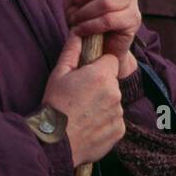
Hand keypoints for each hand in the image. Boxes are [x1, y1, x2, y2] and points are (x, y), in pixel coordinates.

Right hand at [42, 34, 123, 165]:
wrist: (56, 142)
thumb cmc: (55, 104)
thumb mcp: (59, 73)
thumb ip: (71, 50)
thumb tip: (78, 33)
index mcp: (102, 75)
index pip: (110, 60)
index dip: (98, 66)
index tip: (86, 75)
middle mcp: (115, 93)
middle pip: (112, 82)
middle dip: (101, 85)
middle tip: (81, 96)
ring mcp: (118, 113)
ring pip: (114, 101)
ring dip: (103, 104)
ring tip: (83, 112)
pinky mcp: (119, 131)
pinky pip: (115, 120)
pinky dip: (105, 121)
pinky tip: (89, 125)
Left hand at [65, 0, 141, 77]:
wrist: (92, 52)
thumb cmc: (82, 21)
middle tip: (77, 2)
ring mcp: (131, 2)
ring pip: (108, 0)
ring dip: (86, 11)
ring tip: (76, 20)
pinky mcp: (132, 21)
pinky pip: (110, 19)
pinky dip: (91, 25)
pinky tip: (81, 30)